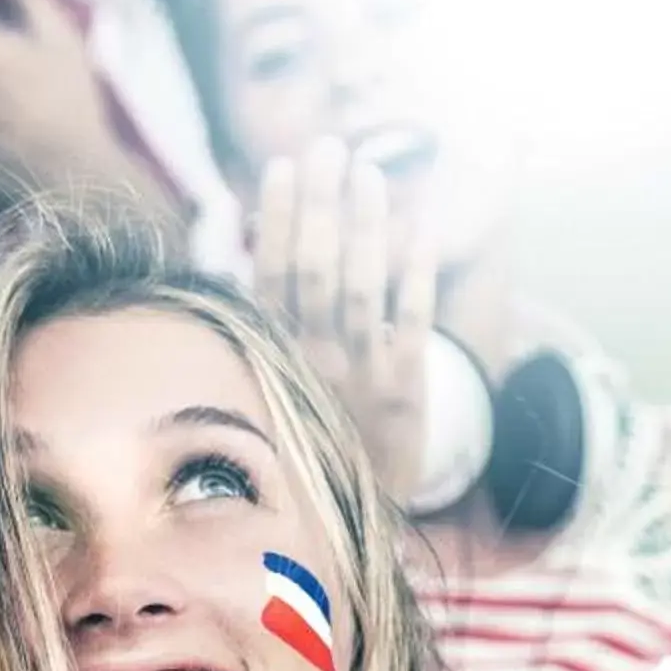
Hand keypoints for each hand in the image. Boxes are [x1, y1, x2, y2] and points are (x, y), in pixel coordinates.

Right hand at [255, 138, 437, 502]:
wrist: (349, 523)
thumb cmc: (307, 441)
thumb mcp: (268, 394)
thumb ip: (262, 332)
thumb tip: (252, 258)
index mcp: (276, 360)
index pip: (273, 277)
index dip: (281, 220)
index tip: (286, 166)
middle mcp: (314, 364)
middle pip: (316, 272)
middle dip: (323, 205)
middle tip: (331, 147)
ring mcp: (361, 376)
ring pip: (361, 290)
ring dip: (365, 226)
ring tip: (370, 169)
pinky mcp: (406, 390)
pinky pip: (411, 325)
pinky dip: (414, 276)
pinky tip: (418, 228)